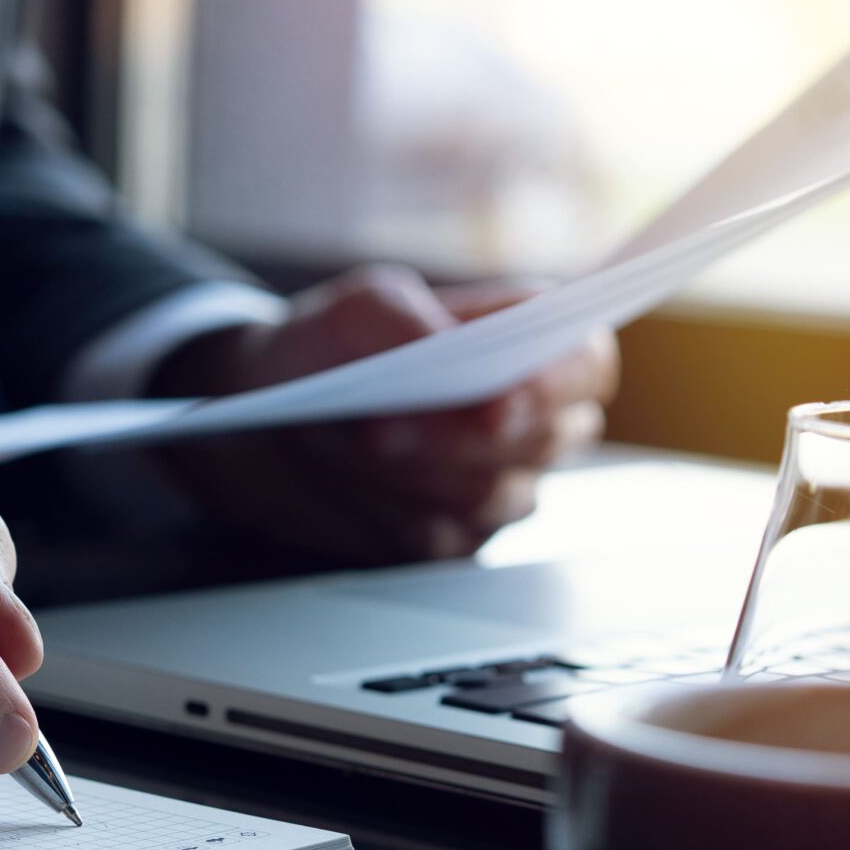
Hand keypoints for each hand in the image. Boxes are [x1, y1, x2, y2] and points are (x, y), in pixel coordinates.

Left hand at [150, 265, 618, 563]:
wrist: (263, 420)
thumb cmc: (331, 348)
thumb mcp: (358, 308)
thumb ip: (408, 318)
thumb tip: (446, 347)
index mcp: (528, 346)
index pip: (585, 366)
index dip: (558, 385)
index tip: (505, 397)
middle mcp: (526, 423)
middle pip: (544, 440)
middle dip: (462, 435)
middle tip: (387, 425)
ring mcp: (493, 487)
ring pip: (493, 497)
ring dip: (418, 471)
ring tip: (353, 439)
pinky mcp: (451, 539)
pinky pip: (444, 541)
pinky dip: (393, 512)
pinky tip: (353, 485)